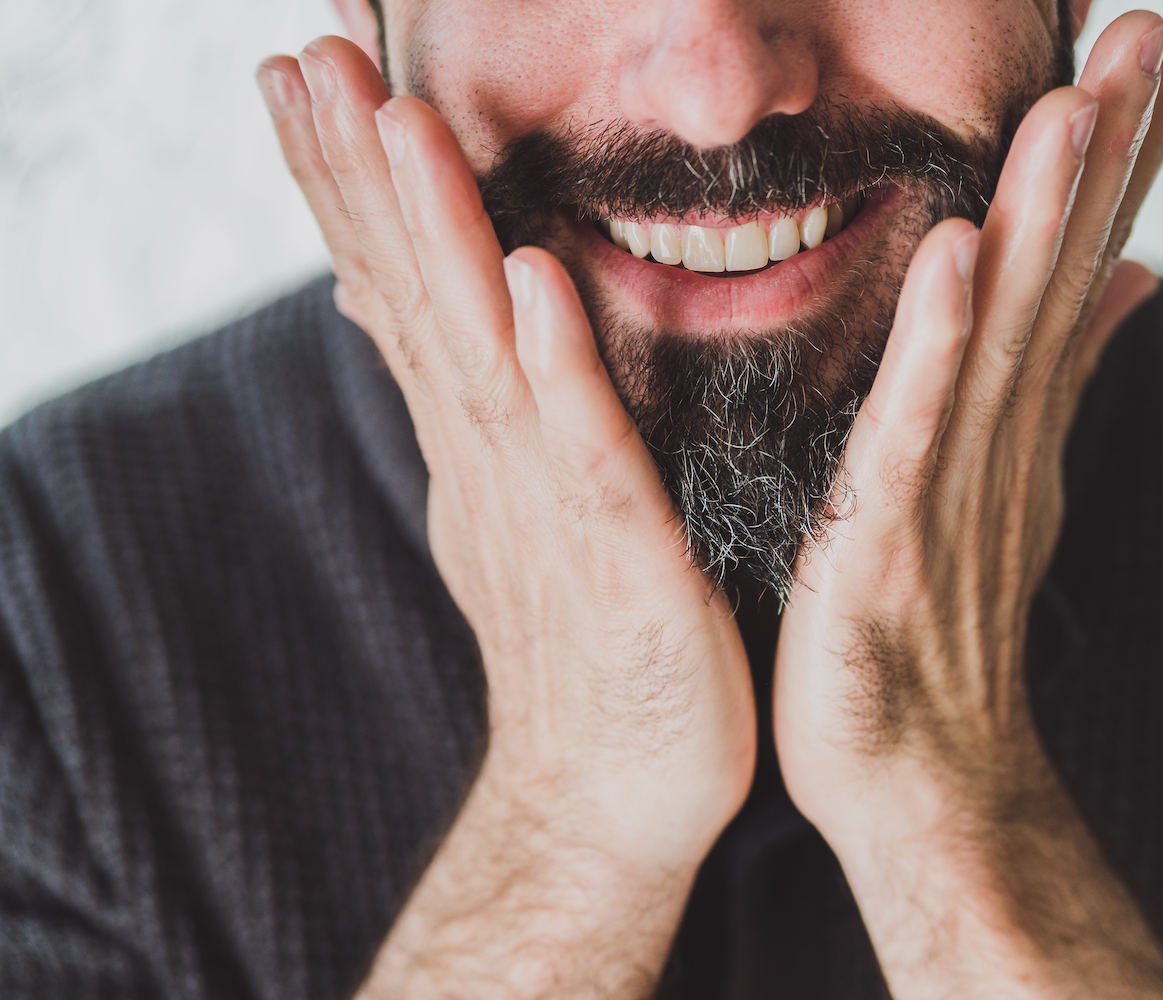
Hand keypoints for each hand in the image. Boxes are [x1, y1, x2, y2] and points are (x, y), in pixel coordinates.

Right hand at [257, 36, 753, 997]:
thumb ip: (466, 409)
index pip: (401, 290)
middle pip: (419, 299)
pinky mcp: (623, 564)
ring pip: (486, 355)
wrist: (611, 790)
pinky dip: (558, 372)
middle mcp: (495, 459)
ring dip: (440, 240)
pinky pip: (590, 457)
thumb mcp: (503, 505)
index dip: (350, 182)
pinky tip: (530, 284)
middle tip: (310, 57)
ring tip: (398, 125)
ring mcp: (550, 510)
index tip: (306, 72)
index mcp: (480, 439)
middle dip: (363, 175)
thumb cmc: (576, 643)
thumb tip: (403, 322)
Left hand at [774, 13, 1162, 997]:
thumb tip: (1129, 281)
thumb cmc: (948, 628)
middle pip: (1063, 276)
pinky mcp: (890, 540)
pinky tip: (957, 258)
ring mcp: (953, 488)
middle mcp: (1001, 438)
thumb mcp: (1013, 482)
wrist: (926, 776)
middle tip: (1153, 33)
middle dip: (1110, 153)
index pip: (1081, 264)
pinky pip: (914, 432)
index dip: (1125, 158)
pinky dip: (938, 347)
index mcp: (1017, 416)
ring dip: (1042, 222)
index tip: (1160, 51)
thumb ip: (1062, 376)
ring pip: (1005, 336)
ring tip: (1076, 109)